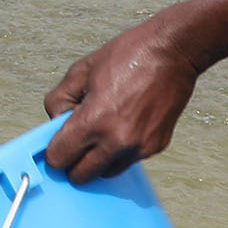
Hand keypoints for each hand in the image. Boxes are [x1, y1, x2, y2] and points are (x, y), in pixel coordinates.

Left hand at [42, 18, 201, 182]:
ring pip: (106, 172)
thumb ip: (58, 101)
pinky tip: (123, 123)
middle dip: (74, 161)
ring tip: (103, 129)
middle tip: (76, 141)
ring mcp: (140, 147)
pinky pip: (128, 160)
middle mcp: (118, 140)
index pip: (60, 159)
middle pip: (81, 176)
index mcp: (94, 121)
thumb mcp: (80, 71)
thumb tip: (56, 124)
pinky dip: (120, 150)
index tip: (59, 140)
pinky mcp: (156, 147)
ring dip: (98, 159)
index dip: (55, 150)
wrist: (172, 52)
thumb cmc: (126, 56)